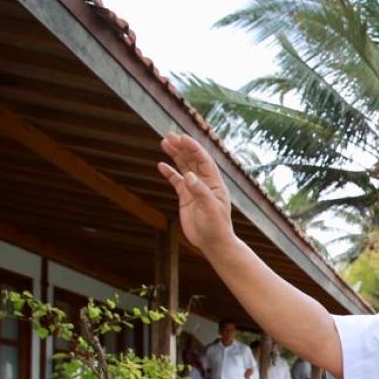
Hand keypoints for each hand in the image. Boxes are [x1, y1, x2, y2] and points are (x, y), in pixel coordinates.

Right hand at [158, 133, 234, 250]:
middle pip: (193, 161)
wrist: (213, 243)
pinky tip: (161, 165)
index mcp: (215, 183)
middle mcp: (205, 183)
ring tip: (164, 142)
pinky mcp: (186, 198)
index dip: (194, 149)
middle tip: (170, 136)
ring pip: (184, 168)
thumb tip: (189, 176)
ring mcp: (195, 190)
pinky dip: (170, 173)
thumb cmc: (217, 227)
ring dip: (175, 155)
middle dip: (182, 148)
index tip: (182, 138)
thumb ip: (201, 192)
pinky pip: (177, 182)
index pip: (204, 161)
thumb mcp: (210, 209)